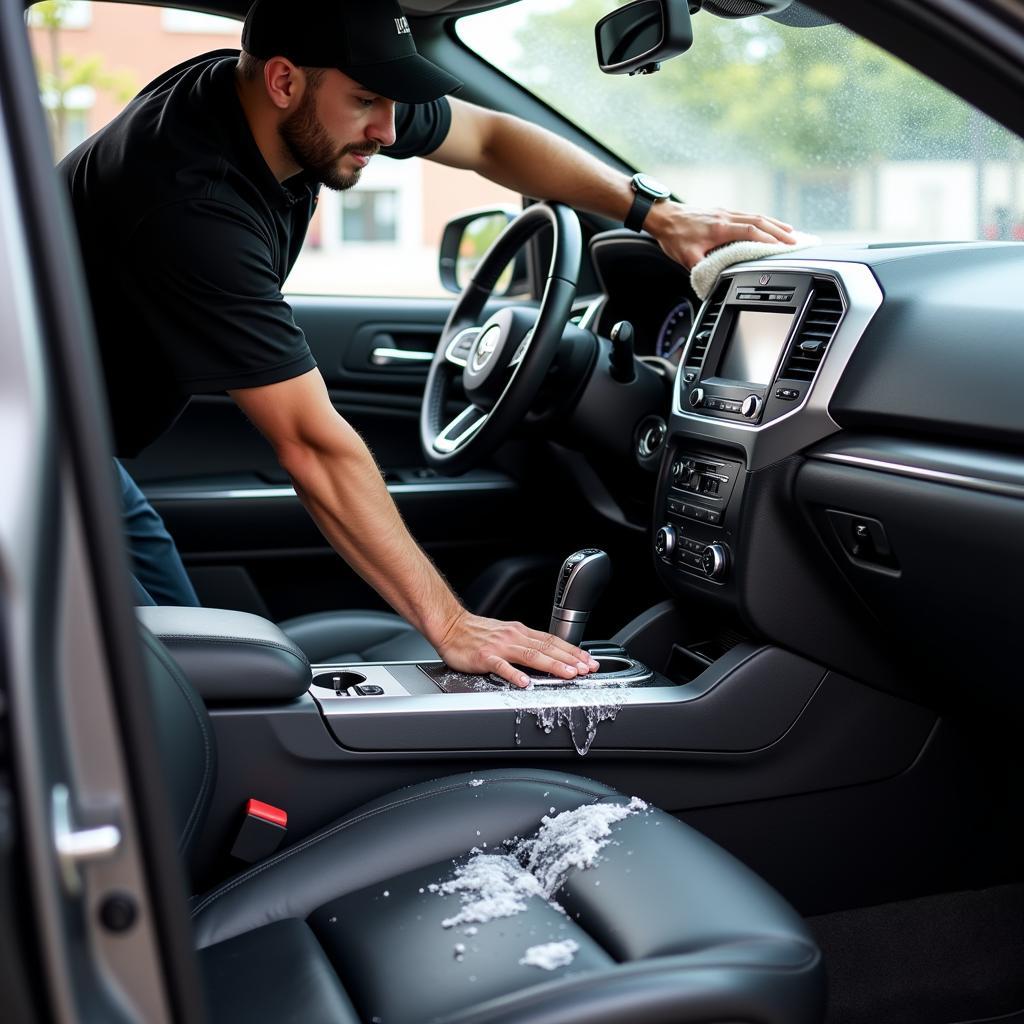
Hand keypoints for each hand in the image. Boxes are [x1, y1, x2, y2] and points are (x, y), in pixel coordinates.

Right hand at [435, 609, 600, 687]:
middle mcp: (514, 637)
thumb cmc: (476, 634)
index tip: (588, 660)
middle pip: (547, 648)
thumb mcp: (506, 635)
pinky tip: (525, 682)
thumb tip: (547, 656)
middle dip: (570, 659)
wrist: (450, 626)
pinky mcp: (485, 657)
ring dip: (552, 664)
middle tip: (587, 669)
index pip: (552, 641)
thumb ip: (525, 645)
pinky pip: (501, 666)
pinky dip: (514, 674)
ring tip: (568, 674)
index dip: (572, 651)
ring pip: (531, 655)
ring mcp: (500, 647)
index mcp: (520, 632)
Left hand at [645, 201, 795, 269]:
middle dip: (779, 232)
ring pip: (756, 215)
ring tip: (790, 232)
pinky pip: (748, 214)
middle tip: (796, 241)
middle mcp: (725, 217)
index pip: (751, 232)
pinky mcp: (721, 211)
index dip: (769, 239)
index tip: (783, 247)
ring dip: (774, 224)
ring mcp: (724, 212)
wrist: (663, 216)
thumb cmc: (673, 236)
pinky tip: (767, 225)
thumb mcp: (686, 259)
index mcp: (719, 228)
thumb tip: (712, 285)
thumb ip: (702, 270)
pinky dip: (762, 220)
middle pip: (760, 221)